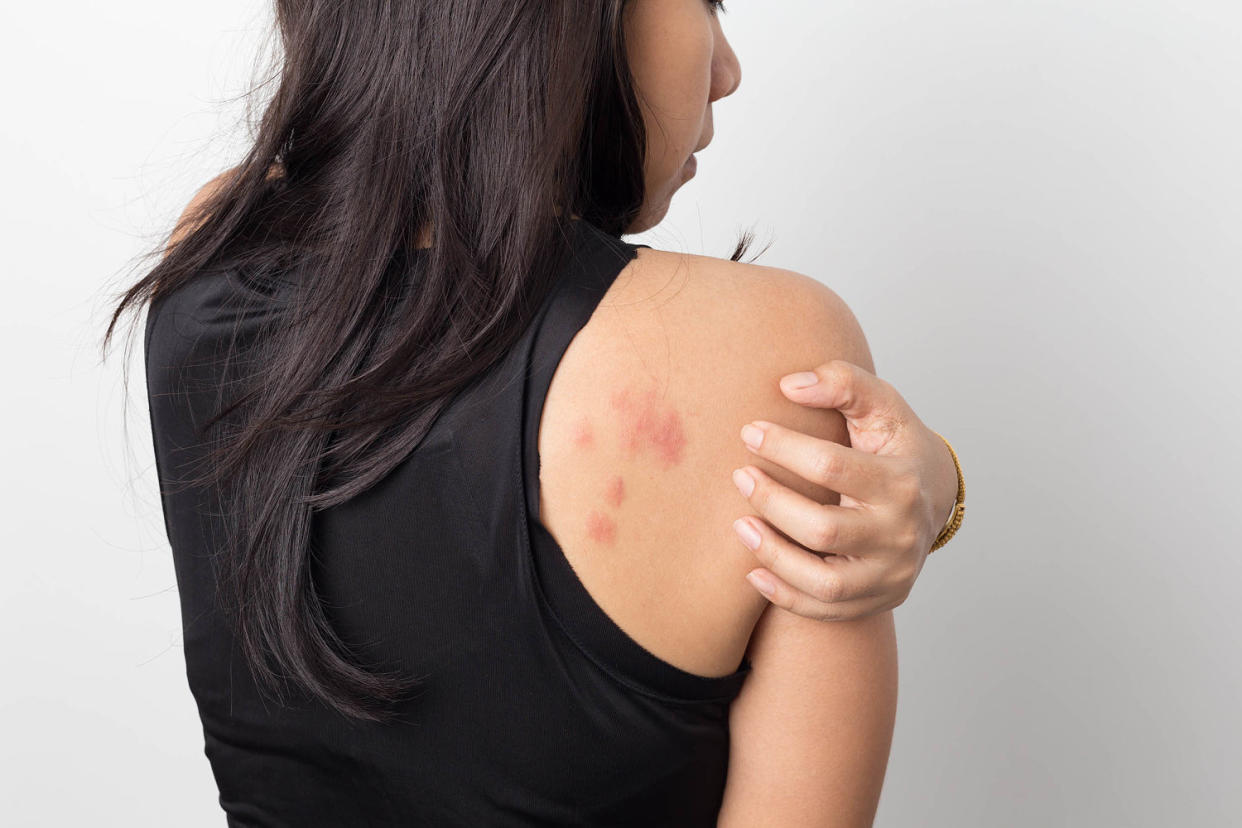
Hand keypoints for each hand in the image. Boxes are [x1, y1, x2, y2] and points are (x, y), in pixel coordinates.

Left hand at [733, 360, 958, 619]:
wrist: (932, 496)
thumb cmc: (895, 445)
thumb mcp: (881, 405)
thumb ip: (842, 383)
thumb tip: (790, 385)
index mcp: (902, 481)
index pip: (833, 467)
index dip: (784, 447)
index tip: (750, 431)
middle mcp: (900, 535)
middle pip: (824, 529)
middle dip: (773, 503)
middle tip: (741, 476)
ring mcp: (891, 574)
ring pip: (824, 583)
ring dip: (773, 556)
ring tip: (740, 526)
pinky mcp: (879, 599)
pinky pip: (826, 611)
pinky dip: (784, 596)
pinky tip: (753, 571)